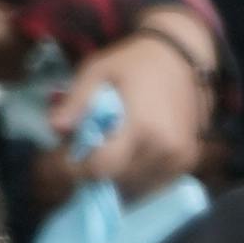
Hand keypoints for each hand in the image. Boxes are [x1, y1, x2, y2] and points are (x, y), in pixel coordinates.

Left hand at [37, 26, 208, 201]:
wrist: (181, 55)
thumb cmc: (136, 61)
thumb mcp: (97, 71)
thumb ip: (77, 101)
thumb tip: (55, 128)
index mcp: (141, 127)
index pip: (103, 168)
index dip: (76, 171)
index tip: (61, 163)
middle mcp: (164, 149)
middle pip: (118, 181)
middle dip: (94, 173)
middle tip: (79, 157)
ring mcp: (180, 158)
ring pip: (138, 187)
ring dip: (116, 179)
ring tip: (103, 157)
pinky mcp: (188, 161)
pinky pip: (156, 183)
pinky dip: (137, 179)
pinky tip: (126, 160)